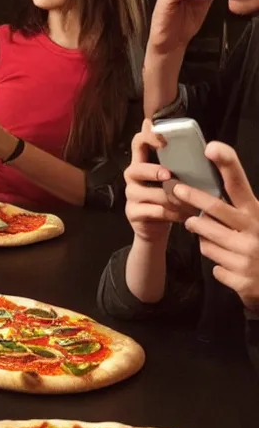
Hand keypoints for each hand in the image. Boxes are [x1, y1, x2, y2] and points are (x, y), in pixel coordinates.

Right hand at [125, 120, 196, 243]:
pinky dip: (174, 213)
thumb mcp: (170, 179)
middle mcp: (132, 176)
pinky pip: (156, 211)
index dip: (148, 137)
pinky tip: (185, 215)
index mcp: (141, 162)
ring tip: (190, 202)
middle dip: (154, 171)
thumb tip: (200, 144)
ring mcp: (130, 195)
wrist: (154, 229)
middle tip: (170, 176)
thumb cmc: (167, 198)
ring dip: (173, 198)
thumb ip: (176, 163)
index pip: (138, 142)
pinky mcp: (133, 213)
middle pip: (136, 168)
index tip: (164, 140)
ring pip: (151, 194)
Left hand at [173, 142, 258, 309]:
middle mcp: (253, 231)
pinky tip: (229, 264)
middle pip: (213, 208)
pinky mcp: (241, 280)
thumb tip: (203, 196)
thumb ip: (236, 209)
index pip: (239, 184)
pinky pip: (213, 265)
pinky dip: (217, 263)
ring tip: (206, 233)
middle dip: (192, 197)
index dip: (226, 164)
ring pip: (206, 240)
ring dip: (202, 236)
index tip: (211, 148)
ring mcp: (247, 257)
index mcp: (256, 213)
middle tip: (177, 190)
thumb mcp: (254, 222)